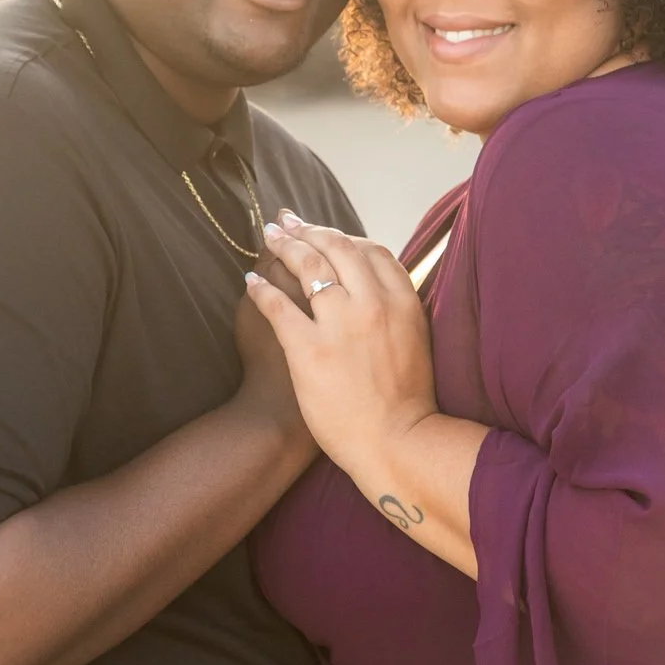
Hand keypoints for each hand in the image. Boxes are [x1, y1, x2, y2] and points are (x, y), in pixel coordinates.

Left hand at [245, 214, 435, 478]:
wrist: (394, 444)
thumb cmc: (405, 399)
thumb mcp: (415, 341)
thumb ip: (398, 308)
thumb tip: (378, 284)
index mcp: (403, 301)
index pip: (372, 250)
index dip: (344, 235)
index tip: (324, 231)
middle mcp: (373, 304)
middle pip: (337, 247)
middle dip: (308, 229)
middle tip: (287, 220)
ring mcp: (341, 324)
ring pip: (307, 266)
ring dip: (284, 245)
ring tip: (269, 236)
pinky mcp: (310, 349)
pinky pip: (278, 305)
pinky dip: (261, 288)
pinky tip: (249, 281)